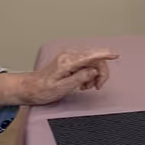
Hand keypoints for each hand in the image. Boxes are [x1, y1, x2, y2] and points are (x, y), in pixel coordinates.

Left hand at [0, 47, 116, 107]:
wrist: (29, 88)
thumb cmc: (42, 90)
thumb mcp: (62, 88)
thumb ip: (80, 78)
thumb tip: (94, 71)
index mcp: (68, 62)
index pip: (91, 55)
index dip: (105, 55)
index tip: (116, 56)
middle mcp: (69, 56)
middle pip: (94, 58)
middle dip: (101, 71)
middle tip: (98, 86)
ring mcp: (69, 58)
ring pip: (91, 61)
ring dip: (94, 74)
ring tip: (87, 87)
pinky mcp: (68, 61)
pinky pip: (85, 64)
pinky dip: (88, 73)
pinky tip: (83, 83)